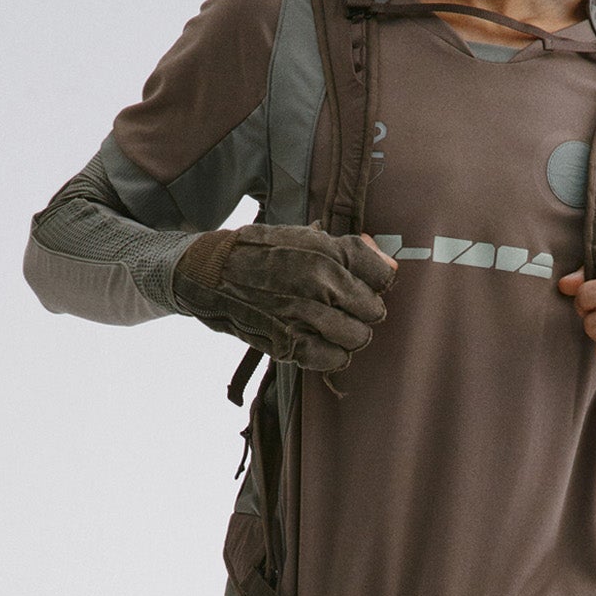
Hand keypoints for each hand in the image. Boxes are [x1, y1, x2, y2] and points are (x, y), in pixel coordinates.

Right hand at [175, 223, 395, 372]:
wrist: (206, 272)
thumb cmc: (257, 252)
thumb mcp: (302, 237)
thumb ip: (348, 251)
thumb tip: (390, 266)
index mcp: (326, 251)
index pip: (384, 277)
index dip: (376, 284)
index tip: (363, 286)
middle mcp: (318, 282)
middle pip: (374, 311)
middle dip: (363, 312)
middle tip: (344, 309)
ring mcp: (302, 314)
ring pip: (357, 338)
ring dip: (348, 336)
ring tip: (332, 328)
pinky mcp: (286, 342)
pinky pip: (332, 359)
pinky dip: (331, 356)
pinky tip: (320, 344)